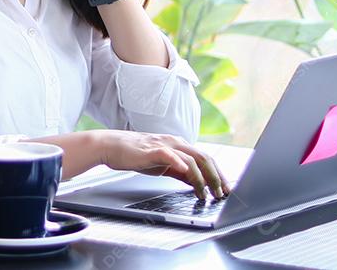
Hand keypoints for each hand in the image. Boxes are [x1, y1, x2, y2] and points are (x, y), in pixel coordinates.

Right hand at [95, 130, 229, 199]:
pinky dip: (179, 162)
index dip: (218, 174)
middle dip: (216, 177)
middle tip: (221, 194)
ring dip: (201, 177)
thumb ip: (179, 171)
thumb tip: (196, 182)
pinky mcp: (151, 149)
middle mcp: (175, 143)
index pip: (206, 159)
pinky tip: (186, 171)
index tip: (225, 190)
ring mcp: (164, 145)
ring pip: (190, 158)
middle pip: (204, 158)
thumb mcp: (163, 165)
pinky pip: (168, 154)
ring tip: (206, 192)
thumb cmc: (135, 155)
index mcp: (179, 146)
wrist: (112, 146)